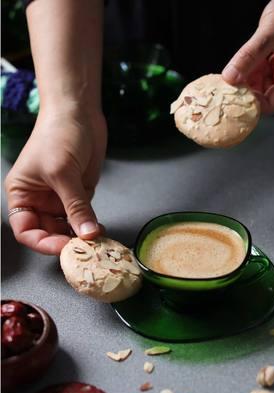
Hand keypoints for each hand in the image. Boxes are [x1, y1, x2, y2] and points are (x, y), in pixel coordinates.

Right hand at [5, 108, 106, 254]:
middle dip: (65, 241)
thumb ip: (75, 206)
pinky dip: (91, 225)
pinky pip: (84, 217)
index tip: (64, 247)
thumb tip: (87, 234)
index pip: (26, 230)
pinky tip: (100, 230)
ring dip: (80, 236)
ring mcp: (61, 198)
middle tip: (85, 248)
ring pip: (68, 227)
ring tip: (95, 242)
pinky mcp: (80, 193)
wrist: (79, 112)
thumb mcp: (62, 173)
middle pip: (48, 232)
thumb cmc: (57, 135)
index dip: (42, 242)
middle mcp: (40, 200)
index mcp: (22, 195)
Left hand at [222, 0, 273, 113]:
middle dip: (245, 94)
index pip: (273, 103)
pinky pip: (259, 73)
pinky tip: (234, 70)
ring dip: (243, 83)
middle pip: (265, 96)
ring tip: (227, 81)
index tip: (232, 100)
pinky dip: (246, 72)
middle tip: (225, 92)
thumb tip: (230, 77)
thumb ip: (250, 55)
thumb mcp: (272, 31)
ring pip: (260, 85)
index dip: (252, 105)